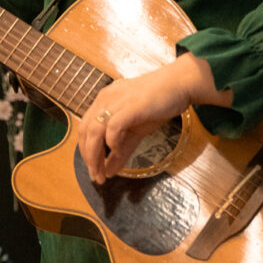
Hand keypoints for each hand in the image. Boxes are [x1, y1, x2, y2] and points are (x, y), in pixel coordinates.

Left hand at [77, 52, 231, 183]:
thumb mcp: (136, 130)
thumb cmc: (157, 103)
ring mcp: (116, 101)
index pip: (84, 129)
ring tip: (102, 173)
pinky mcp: (130, 106)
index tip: (93, 169)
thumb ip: (122, 150)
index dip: (86, 151)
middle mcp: (105, 99)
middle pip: (85, 132)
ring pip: (94, 130)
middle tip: (96, 177)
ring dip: (95, 155)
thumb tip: (110, 172)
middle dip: (88, 158)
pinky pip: (113, 126)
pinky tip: (117, 152)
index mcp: (104, 101)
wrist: (178, 84)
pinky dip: (111, 142)